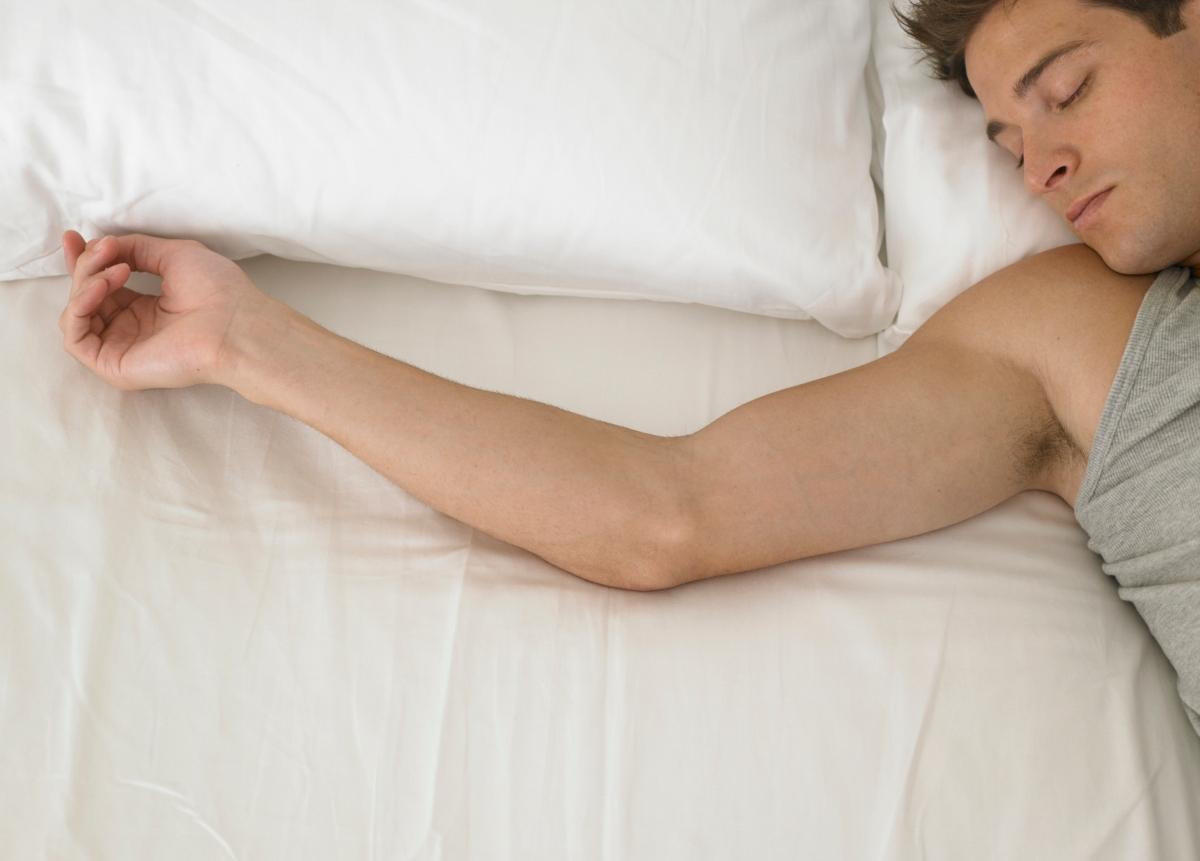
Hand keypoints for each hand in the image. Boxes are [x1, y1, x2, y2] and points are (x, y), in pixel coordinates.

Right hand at [59, 230, 279, 390]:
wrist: (237, 324)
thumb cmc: (219, 291)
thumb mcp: (174, 255)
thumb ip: (136, 248)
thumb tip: (105, 244)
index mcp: (146, 308)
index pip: (101, 286)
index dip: (84, 261)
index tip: (73, 237)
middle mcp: (132, 329)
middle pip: (85, 297)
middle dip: (85, 266)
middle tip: (103, 248)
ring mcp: (123, 349)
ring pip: (77, 314)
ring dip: (86, 283)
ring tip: (117, 270)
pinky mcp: (115, 366)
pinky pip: (75, 339)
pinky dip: (79, 307)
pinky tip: (102, 287)